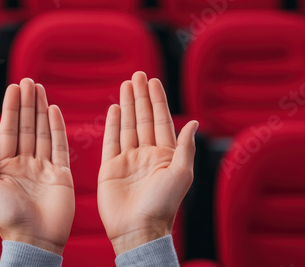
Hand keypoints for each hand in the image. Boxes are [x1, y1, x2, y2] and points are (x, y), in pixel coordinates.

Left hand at [0, 78, 73, 254]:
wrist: (34, 239)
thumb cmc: (7, 217)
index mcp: (6, 166)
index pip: (9, 130)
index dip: (12, 108)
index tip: (15, 88)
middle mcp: (25, 164)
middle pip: (26, 127)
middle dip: (27, 103)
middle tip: (28, 81)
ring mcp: (44, 167)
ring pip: (42, 132)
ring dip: (41, 110)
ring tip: (39, 89)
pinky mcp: (61, 173)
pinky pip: (59, 145)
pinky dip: (57, 128)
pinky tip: (54, 111)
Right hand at [98, 72, 197, 254]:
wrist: (138, 229)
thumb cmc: (163, 205)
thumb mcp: (181, 174)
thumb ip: (185, 147)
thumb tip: (193, 122)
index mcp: (165, 155)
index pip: (161, 121)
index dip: (157, 100)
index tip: (153, 81)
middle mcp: (146, 154)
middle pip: (143, 118)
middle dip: (141, 96)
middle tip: (137, 75)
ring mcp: (128, 159)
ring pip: (127, 125)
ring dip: (127, 104)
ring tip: (126, 85)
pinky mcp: (110, 167)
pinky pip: (111, 140)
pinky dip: (112, 124)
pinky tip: (114, 108)